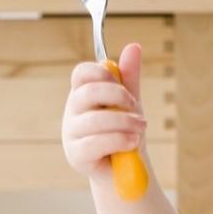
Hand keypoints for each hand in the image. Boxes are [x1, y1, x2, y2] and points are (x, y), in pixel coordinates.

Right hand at [62, 43, 146, 180]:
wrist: (126, 167)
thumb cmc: (124, 130)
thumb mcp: (130, 101)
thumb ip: (129, 76)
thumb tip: (133, 46)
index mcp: (83, 93)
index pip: (81, 73)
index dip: (103, 74)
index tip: (123, 85)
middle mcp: (73, 111)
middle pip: (88, 92)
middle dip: (119, 97)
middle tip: (137, 108)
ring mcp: (71, 134)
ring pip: (95, 120)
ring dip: (125, 123)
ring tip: (140, 129)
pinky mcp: (76, 155)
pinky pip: (96, 143)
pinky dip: (119, 140)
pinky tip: (131, 143)